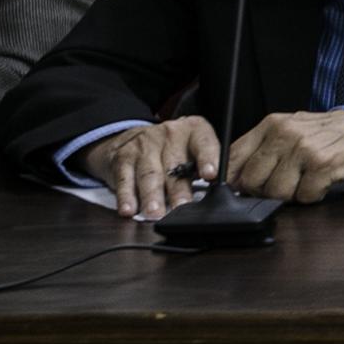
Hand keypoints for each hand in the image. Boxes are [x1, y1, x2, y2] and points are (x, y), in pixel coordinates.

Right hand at [79, 116, 220, 218]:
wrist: (135, 137)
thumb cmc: (175, 150)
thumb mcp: (195, 149)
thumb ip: (207, 167)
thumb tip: (219, 193)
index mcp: (194, 131)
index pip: (204, 143)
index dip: (208, 158)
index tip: (211, 175)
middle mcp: (169, 134)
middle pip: (175, 165)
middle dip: (178, 189)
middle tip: (182, 207)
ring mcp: (144, 145)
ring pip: (150, 174)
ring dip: (152, 196)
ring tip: (155, 213)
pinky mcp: (123, 157)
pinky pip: (125, 179)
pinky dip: (126, 196)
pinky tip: (129, 209)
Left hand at [226, 110, 343, 202]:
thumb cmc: (321, 136)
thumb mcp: (287, 132)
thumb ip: (260, 150)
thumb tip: (232, 179)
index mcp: (271, 125)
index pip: (235, 157)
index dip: (234, 180)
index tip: (241, 188)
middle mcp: (285, 134)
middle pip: (252, 181)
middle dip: (264, 191)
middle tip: (281, 185)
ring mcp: (304, 149)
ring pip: (276, 192)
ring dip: (290, 195)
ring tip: (303, 182)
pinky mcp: (323, 165)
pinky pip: (303, 196)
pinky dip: (311, 196)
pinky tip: (319, 182)